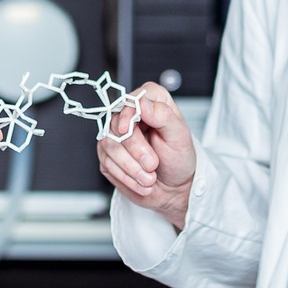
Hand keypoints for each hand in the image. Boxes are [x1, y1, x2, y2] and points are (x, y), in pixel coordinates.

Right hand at [96, 84, 198, 229]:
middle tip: (152, 164)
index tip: (127, 130)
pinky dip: (126, 176)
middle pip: (117, 125)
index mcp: (151, 102)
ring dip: (131, 167)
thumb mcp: (180, 137)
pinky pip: (107, 163)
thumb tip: (142, 102)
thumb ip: (163, 115)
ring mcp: (116, 135)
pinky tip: (140, 180)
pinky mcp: (107, 154)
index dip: (127, 115)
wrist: (172, 187)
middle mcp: (130, 115)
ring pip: (109, 145)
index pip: (131, 99)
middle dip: (135, 150)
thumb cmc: (178, 159)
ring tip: (149, 178)